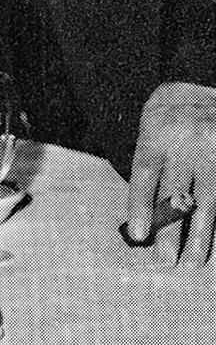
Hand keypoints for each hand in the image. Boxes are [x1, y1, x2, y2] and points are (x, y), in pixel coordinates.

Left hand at [125, 81, 215, 270]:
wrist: (207, 82)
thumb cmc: (173, 113)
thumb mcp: (152, 127)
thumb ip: (150, 165)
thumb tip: (141, 215)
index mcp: (158, 133)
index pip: (146, 174)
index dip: (140, 205)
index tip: (136, 234)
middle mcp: (189, 143)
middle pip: (177, 195)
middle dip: (171, 230)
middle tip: (165, 260)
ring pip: (209, 202)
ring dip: (201, 235)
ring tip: (192, 261)